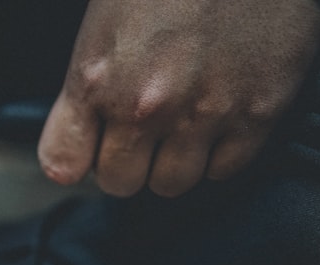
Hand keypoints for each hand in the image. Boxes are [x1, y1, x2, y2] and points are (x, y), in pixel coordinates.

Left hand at [38, 0, 319, 197]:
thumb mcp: (104, 24)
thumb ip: (87, 86)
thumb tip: (76, 141)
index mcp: (97, 80)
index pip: (63, 164)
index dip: (77, 160)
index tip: (88, 152)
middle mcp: (145, 108)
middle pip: (118, 182)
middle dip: (125, 163)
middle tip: (140, 135)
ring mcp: (202, 115)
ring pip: (170, 185)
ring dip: (171, 163)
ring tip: (180, 127)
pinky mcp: (256, 113)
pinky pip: (223, 169)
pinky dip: (217, 154)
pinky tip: (216, 120)